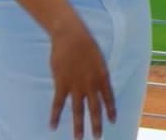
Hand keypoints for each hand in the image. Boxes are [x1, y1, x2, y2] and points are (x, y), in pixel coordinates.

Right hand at [49, 19, 114, 139]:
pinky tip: (53, 126)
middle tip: (98, 137)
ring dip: (78, 126)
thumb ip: (98, 73)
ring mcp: (76, 85)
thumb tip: (97, 84)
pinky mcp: (61, 84)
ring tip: (78, 139)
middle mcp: (91, 84)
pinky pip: (58, 104)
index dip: (111, 110)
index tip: (112, 121)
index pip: (109, 97)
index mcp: (102, 76)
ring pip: (78, 110)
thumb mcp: (98, 58)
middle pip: (95, 108)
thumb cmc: (85, 43)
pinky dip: (55, 115)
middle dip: (97, 124)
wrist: (71, 36)